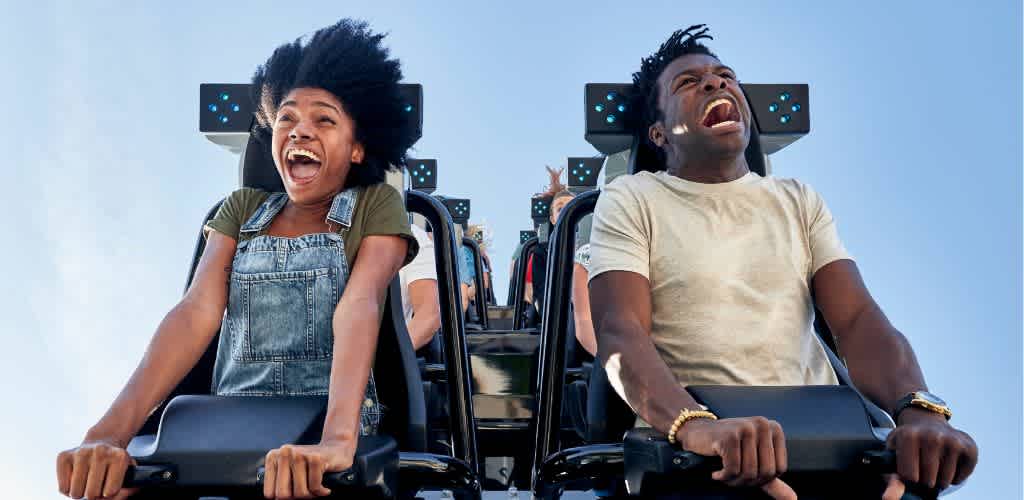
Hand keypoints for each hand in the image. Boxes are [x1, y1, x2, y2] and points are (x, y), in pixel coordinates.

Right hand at [57, 439, 138, 498]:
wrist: (100, 443)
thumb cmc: (113, 465)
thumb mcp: (126, 476)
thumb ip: (123, 491)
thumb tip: (111, 495)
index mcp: (120, 456)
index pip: (111, 492)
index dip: (109, 493)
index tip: (110, 485)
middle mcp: (101, 451)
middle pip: (92, 494)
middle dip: (94, 494)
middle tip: (97, 484)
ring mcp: (81, 452)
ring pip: (75, 493)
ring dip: (80, 492)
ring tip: (87, 481)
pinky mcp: (63, 456)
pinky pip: (63, 488)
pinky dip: (68, 489)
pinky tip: (77, 477)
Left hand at [263, 439, 355, 498]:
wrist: (336, 448)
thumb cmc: (310, 466)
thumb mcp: (290, 473)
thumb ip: (279, 485)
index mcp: (273, 457)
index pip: (270, 493)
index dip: (284, 498)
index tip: (293, 494)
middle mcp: (284, 453)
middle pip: (283, 494)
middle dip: (297, 498)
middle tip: (307, 493)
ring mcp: (300, 454)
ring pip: (300, 492)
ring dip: (311, 496)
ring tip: (316, 488)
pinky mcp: (316, 458)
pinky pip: (314, 487)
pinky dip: (321, 491)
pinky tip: (325, 488)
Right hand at [677, 417, 795, 499]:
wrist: (697, 433)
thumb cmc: (727, 446)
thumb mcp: (753, 461)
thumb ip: (772, 480)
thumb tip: (793, 499)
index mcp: (774, 429)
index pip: (779, 470)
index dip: (761, 479)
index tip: (745, 472)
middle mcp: (763, 425)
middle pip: (765, 472)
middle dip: (747, 481)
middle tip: (731, 476)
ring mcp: (746, 428)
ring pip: (749, 473)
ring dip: (733, 481)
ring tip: (723, 473)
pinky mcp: (729, 436)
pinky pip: (733, 469)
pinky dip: (723, 476)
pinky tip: (716, 472)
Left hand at [885, 408, 977, 492]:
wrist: (926, 421)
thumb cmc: (907, 442)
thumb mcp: (893, 453)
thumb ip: (892, 477)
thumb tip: (889, 499)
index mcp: (909, 436)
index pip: (909, 476)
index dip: (908, 477)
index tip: (908, 468)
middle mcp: (932, 436)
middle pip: (928, 480)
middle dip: (924, 480)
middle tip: (922, 466)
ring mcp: (952, 441)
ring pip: (945, 481)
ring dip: (939, 479)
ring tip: (935, 463)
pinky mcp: (969, 447)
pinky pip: (961, 478)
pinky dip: (955, 477)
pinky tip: (948, 463)